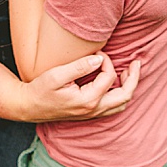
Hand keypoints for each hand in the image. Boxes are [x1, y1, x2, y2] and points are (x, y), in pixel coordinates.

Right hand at [22, 55, 142, 121]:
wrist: (29, 107)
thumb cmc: (40, 90)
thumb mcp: (57, 75)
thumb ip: (79, 66)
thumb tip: (99, 59)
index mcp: (88, 100)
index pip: (109, 77)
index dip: (106, 61)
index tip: (97, 52)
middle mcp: (94, 110)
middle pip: (125, 96)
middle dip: (133, 78)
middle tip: (137, 63)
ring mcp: (92, 114)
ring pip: (121, 104)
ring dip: (129, 88)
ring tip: (130, 72)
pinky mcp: (89, 114)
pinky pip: (113, 108)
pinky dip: (121, 95)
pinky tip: (117, 83)